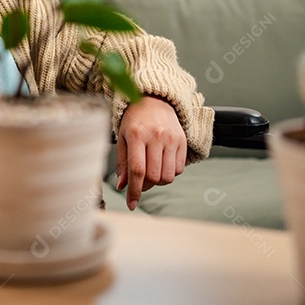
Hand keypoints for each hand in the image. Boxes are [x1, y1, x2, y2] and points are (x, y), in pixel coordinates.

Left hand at [115, 96, 186, 210]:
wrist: (155, 101)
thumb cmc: (134, 120)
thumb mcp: (123, 137)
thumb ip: (122, 163)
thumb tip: (122, 186)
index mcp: (137, 135)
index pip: (137, 170)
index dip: (134, 191)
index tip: (131, 204)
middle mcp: (156, 136)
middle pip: (154, 176)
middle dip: (145, 186)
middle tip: (140, 181)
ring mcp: (171, 138)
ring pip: (168, 177)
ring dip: (158, 181)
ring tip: (151, 171)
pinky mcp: (182, 141)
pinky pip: (179, 169)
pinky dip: (170, 173)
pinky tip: (162, 163)